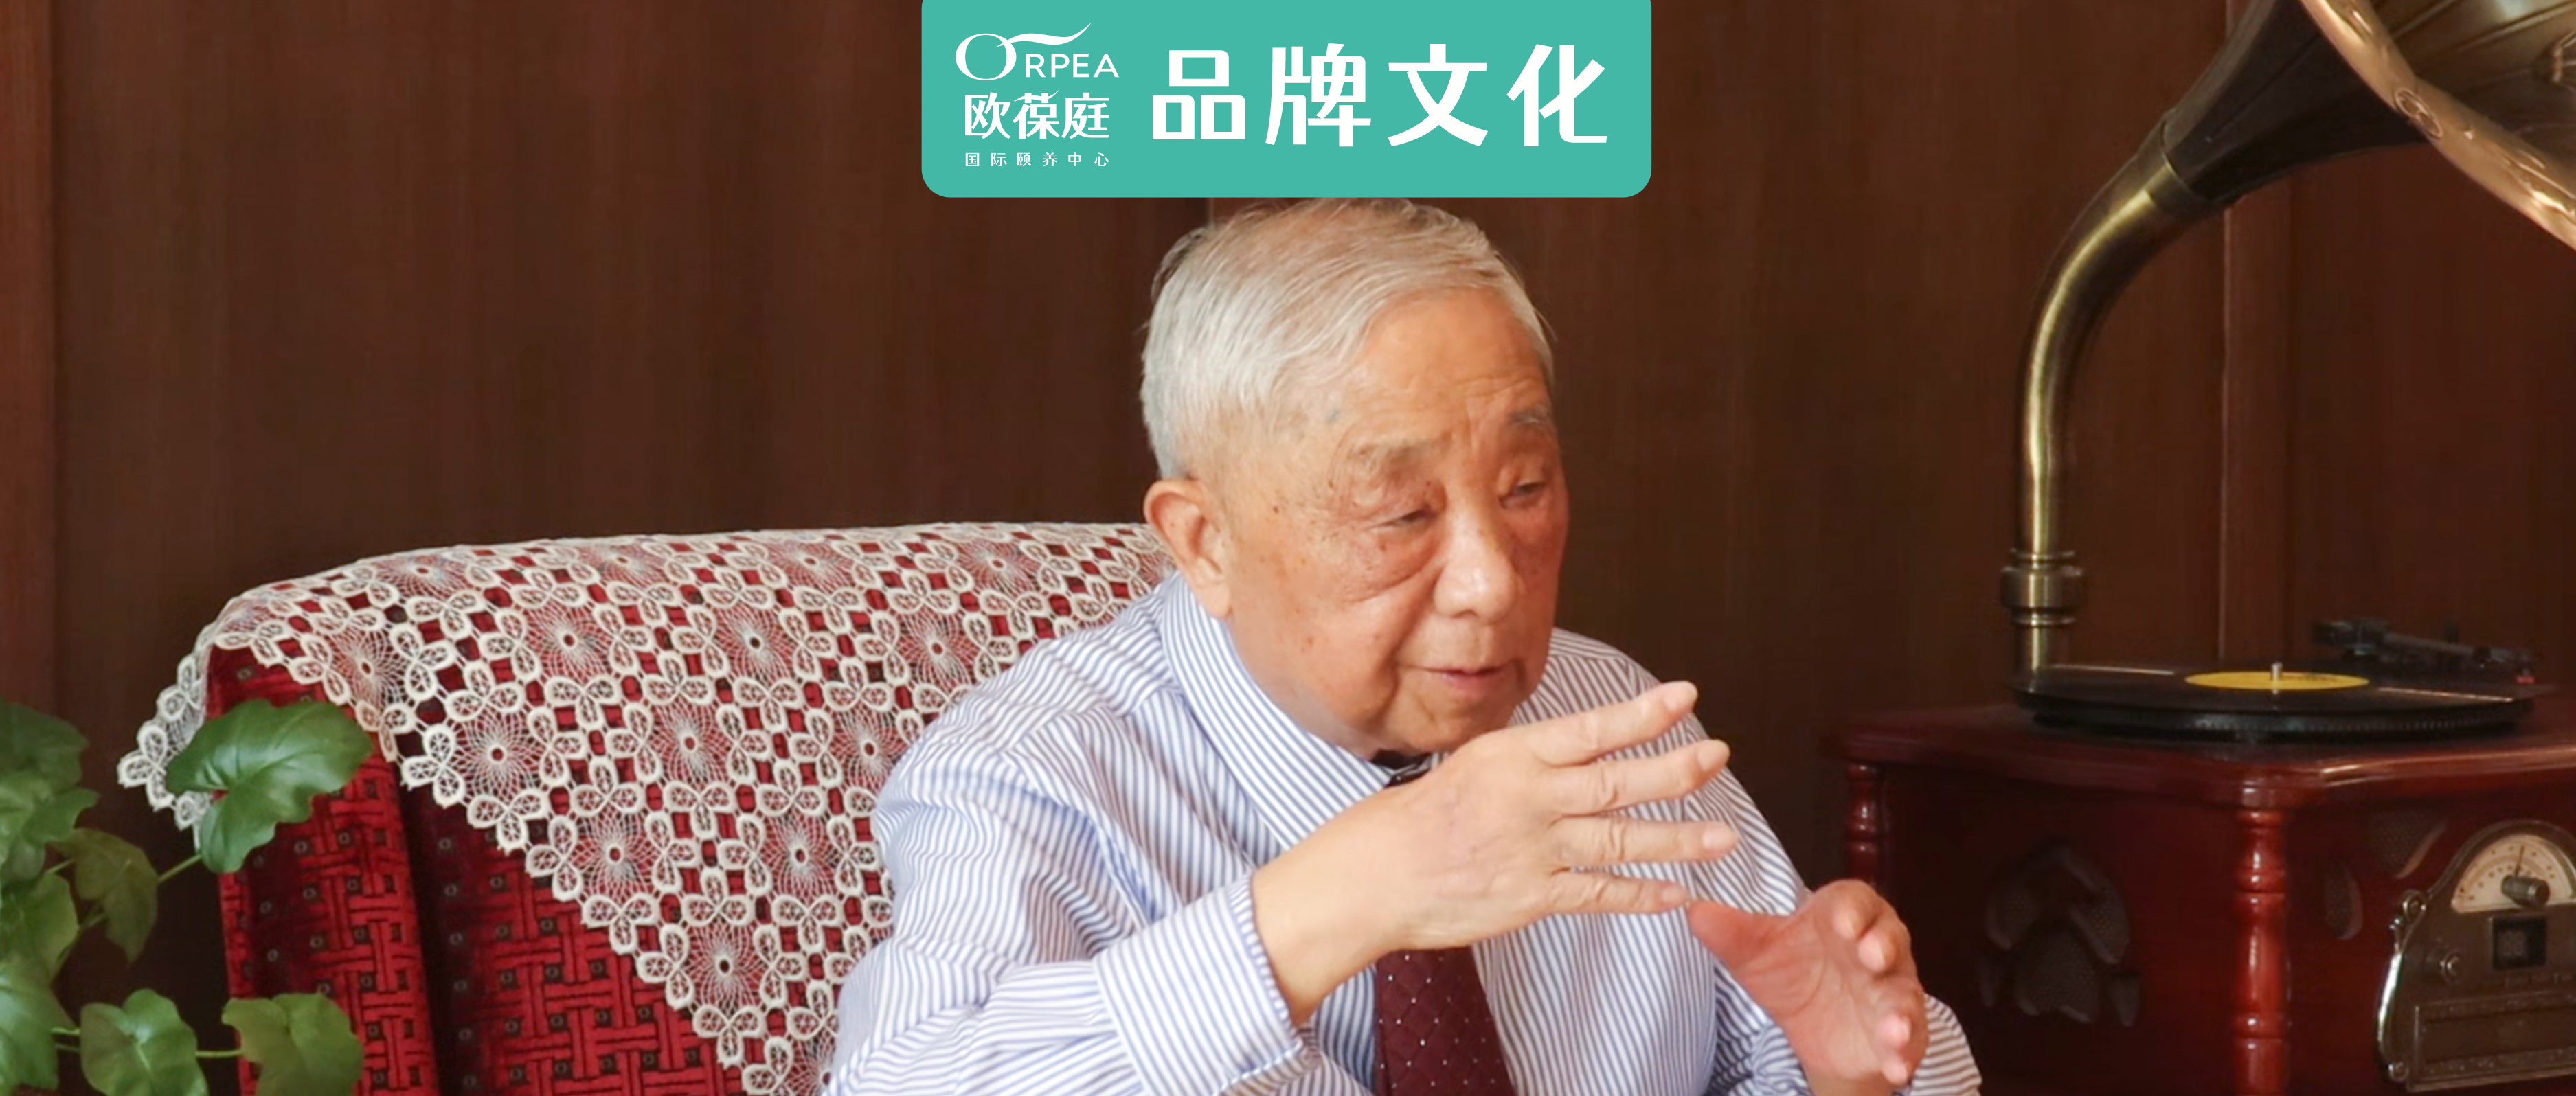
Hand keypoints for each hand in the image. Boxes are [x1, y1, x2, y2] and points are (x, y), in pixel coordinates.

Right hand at [1251, 682, 1738, 1021]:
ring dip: (1678, 839)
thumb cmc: (1415, 821)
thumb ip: (1527, 764)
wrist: (1373, 878)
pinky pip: (1599, 895)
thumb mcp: (1469, 766)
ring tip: (1723, 836)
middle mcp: (1527, 799)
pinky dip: (1642, 895)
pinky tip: (1677, 893)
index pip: (1589, 729)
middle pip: (1617, 781)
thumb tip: (1578, 753)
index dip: (1642, 714)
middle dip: (1676, 770)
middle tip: (1717, 756)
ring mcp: (1532, 850)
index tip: (1685, 697)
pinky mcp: (1531, 897)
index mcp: (1510, 757)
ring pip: (1620, 840)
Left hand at [1686, 880, 1928, 1094]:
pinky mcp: (1900, 1028)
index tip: (1839, 920)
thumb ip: (1730, 933)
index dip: (1850, 908)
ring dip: (1900, 1009)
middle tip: (1870, 953)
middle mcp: (1875, 948)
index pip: (1853, 900)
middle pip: (1888, 937)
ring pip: (1903, 992)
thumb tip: (1693, 910)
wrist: (1816, 1031)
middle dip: (1881, 944)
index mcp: (1842, 918)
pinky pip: (1910, 1038)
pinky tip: (1896, 1066)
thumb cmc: (1794, 973)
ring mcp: (1891, 989)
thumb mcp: (1757, 955)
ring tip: (1892, 1027)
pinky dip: (1905, 1051)